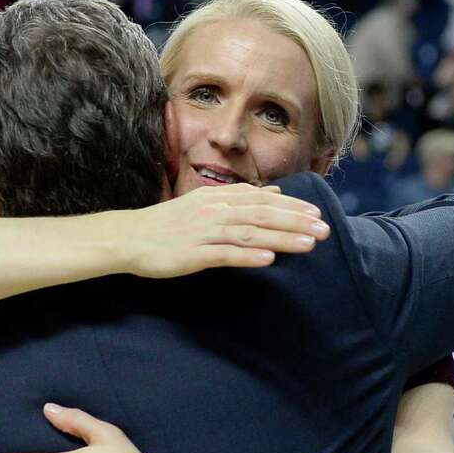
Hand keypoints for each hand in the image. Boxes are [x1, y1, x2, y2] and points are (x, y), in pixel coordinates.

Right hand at [115, 183, 328, 278]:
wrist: (128, 237)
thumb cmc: (167, 224)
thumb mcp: (204, 203)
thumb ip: (239, 198)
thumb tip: (273, 193)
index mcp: (217, 198)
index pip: (262, 199)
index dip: (291, 206)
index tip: (317, 212)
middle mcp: (214, 211)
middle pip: (262, 215)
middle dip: (296, 222)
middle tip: (325, 230)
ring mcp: (203, 232)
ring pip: (249, 233)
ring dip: (281, 238)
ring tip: (309, 245)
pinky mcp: (192, 254)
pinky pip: (224, 254)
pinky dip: (247, 255)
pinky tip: (269, 259)